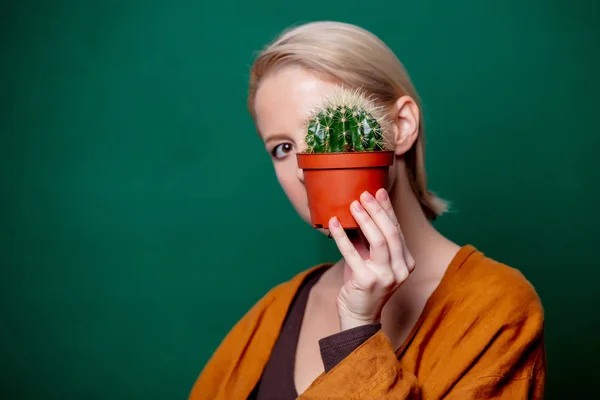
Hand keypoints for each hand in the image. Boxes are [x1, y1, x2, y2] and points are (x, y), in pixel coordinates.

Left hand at [328, 188, 414, 330]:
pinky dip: (341, 236)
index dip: (388, 209)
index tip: (379, 191)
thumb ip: (369, 240)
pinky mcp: (367, 282)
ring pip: (378, 241)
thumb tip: (359, 209)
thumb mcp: (371, 259)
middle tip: (364, 194)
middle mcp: (400, 269)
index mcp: (406, 262)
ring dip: (364, 220)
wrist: (358, 316)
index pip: (397, 230)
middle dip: (377, 210)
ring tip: (353, 204)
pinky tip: (333, 223)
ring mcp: (385, 277)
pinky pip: (352, 253)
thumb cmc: (363, 285)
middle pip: (391, 232)